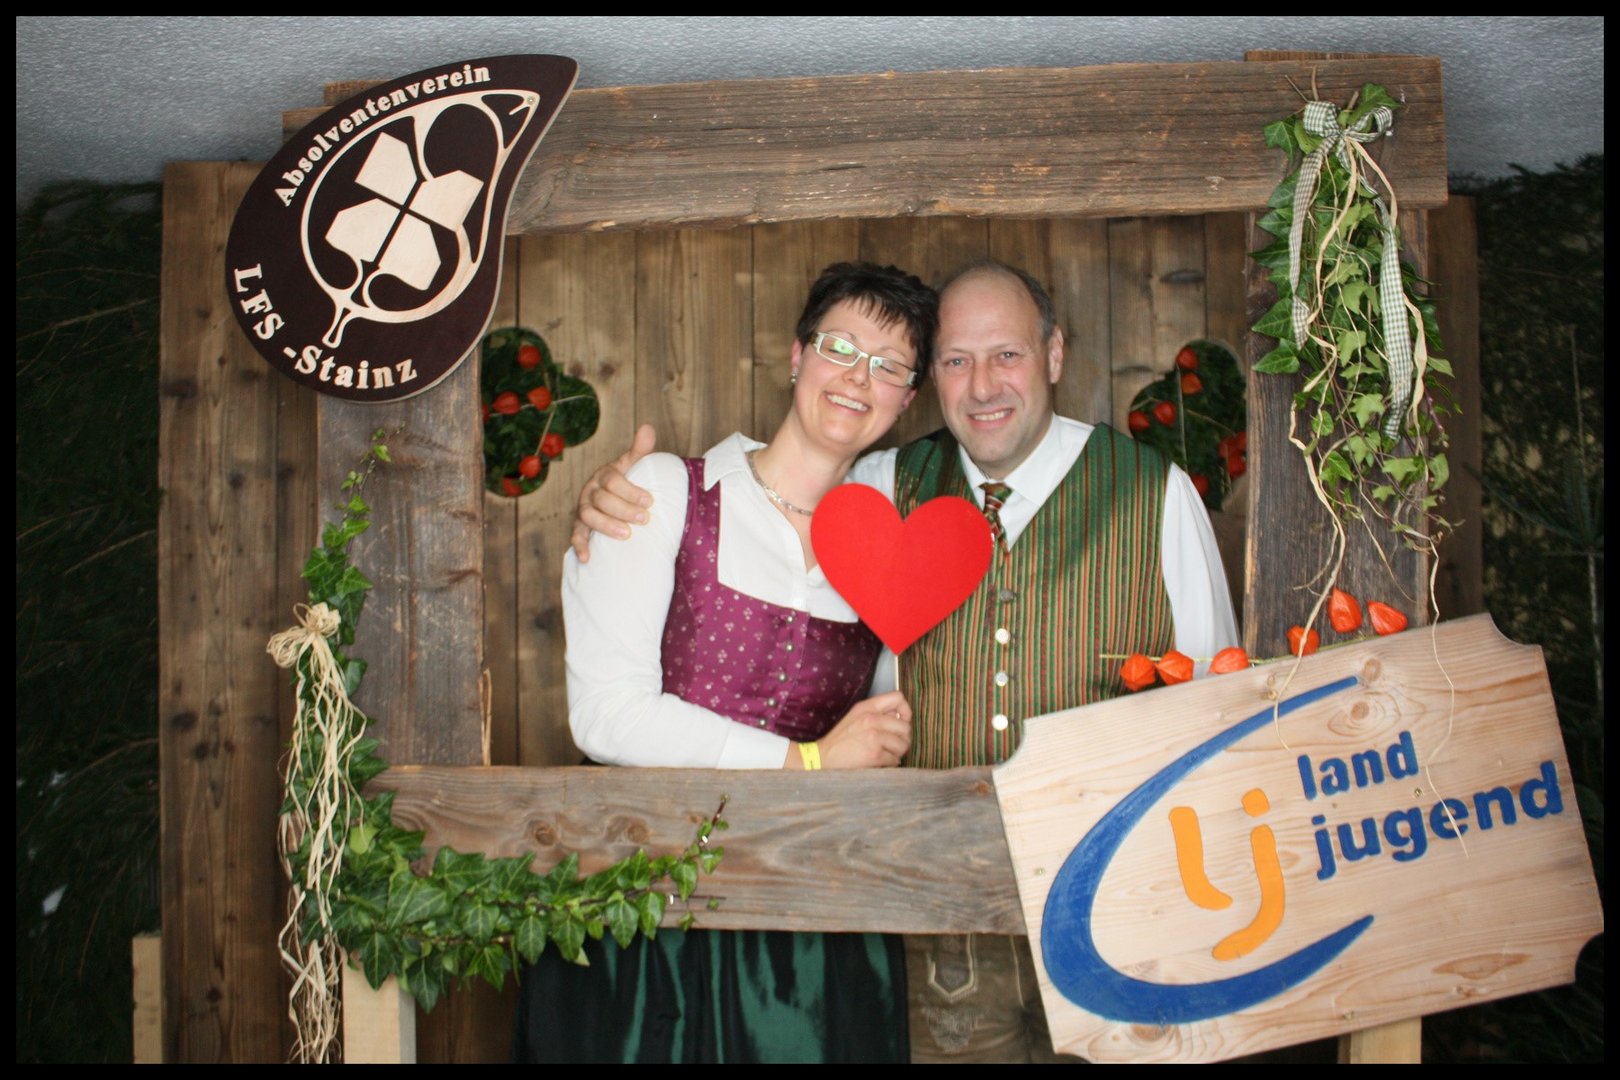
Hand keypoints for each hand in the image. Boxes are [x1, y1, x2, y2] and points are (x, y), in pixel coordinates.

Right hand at [570, 424, 657, 561]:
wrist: (612, 499)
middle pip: (601, 499)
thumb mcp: (632, 466)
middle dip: (623, 509)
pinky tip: (587, 558)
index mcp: (604, 475)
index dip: (630, 490)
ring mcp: (583, 509)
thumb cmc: (625, 483)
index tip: (650, 500)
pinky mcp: (580, 526)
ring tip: (626, 535)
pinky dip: (579, 546)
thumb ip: (640, 450)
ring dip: (606, 525)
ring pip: (587, 516)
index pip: (613, 480)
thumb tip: (648, 427)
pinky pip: (576, 535)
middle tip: (645, 519)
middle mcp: (590, 490)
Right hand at [797, 691, 911, 769]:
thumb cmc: (841, 739)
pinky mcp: (874, 754)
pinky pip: (895, 759)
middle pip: (905, 726)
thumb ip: (877, 712)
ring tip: (887, 753)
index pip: (898, 698)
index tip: (901, 722)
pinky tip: (880, 761)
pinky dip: (890, 763)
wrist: (823, 757)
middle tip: (894, 744)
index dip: (905, 711)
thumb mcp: (856, 716)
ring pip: (903, 744)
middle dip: (903, 738)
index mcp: (867, 707)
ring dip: (898, 752)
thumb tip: (901, 717)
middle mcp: (871, 719)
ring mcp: (874, 737)